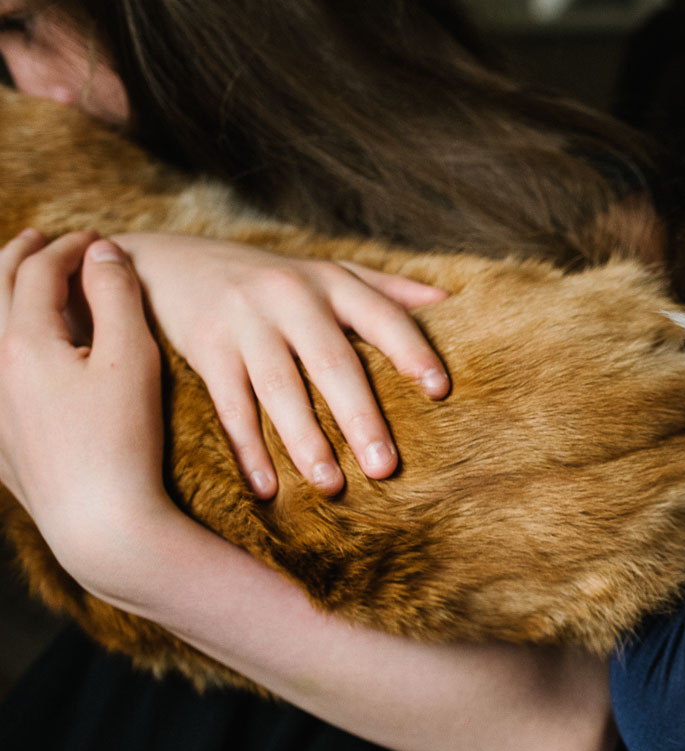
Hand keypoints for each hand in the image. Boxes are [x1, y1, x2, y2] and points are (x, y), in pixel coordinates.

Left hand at [0, 229, 179, 590]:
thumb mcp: (132, 358)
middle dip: (19, 258)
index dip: (69, 248)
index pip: (40, 272)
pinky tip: (6, 355)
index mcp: (25, 340)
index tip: (98, 240)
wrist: (100, 523)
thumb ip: (117, 296)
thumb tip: (103, 252)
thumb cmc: (123, 440)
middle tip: (40, 239)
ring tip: (14, 282)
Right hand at [110, 232, 448, 496]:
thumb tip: (451, 302)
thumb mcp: (324, 272)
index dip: (413, 351)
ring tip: (331, 486)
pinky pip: (230, 405)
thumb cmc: (268, 278)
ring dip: (305, 442)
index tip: (439, 391)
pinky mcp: (205, 348)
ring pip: (280, 389)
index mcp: (331, 282)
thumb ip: (385, 289)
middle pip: (333, 362)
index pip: (383, 316)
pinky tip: (267, 488)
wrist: (167, 262)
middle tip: (385, 468)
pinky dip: (248, 449)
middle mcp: (290, 296)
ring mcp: (244, 322)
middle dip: (359, 417)